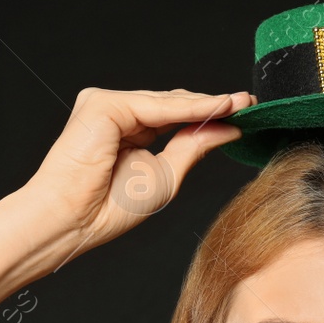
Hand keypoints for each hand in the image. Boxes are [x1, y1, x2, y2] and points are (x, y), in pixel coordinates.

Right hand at [20, 87, 257, 266]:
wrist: (75, 220)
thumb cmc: (110, 206)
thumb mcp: (167, 173)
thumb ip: (193, 146)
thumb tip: (227, 128)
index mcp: (128, 132)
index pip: (174, 117)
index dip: (207, 115)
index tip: (242, 112)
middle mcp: (116, 114)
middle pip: (172, 104)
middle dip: (211, 105)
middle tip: (248, 102)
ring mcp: (107, 105)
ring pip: (166, 103)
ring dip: (205, 104)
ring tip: (240, 104)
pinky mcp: (102, 103)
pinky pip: (155, 106)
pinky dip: (188, 108)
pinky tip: (217, 107)